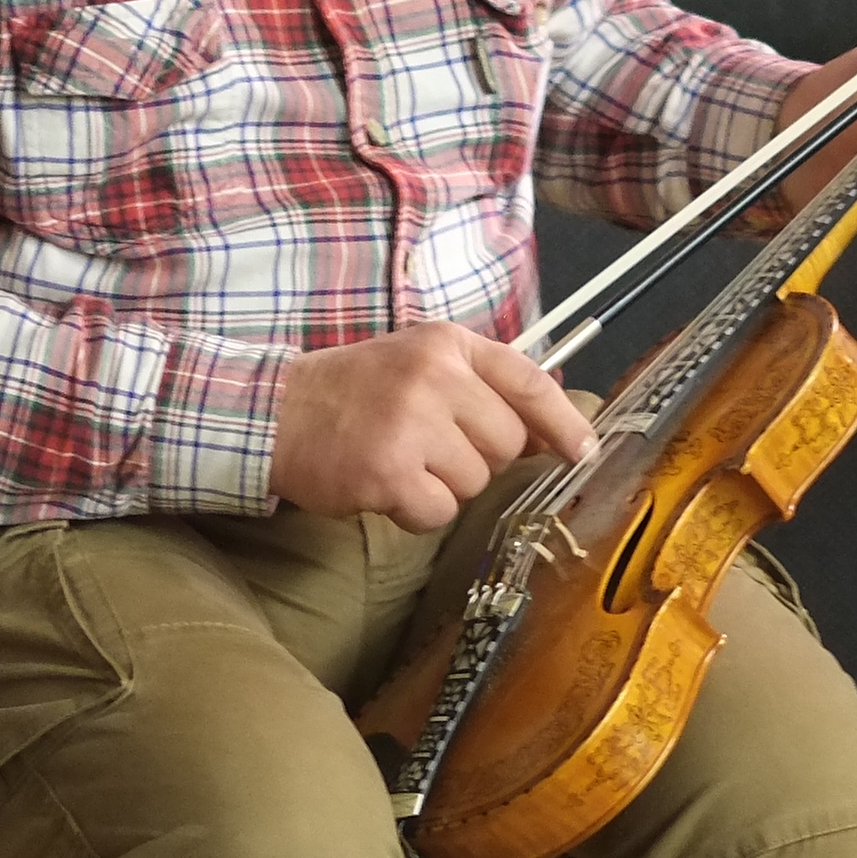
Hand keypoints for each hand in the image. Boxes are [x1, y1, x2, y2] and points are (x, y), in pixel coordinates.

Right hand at [273, 322, 597, 529]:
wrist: (274, 413)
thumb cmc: (353, 394)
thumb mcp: (420, 364)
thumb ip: (481, 387)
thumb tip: (551, 433)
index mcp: (447, 345)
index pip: (528, 382)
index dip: (564, 422)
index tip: (582, 450)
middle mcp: (434, 377)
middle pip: (507, 443)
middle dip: (479, 459)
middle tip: (430, 448)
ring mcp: (411, 424)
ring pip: (475, 482)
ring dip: (443, 486)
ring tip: (401, 463)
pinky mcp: (388, 471)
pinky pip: (439, 512)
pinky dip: (416, 512)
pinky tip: (385, 488)